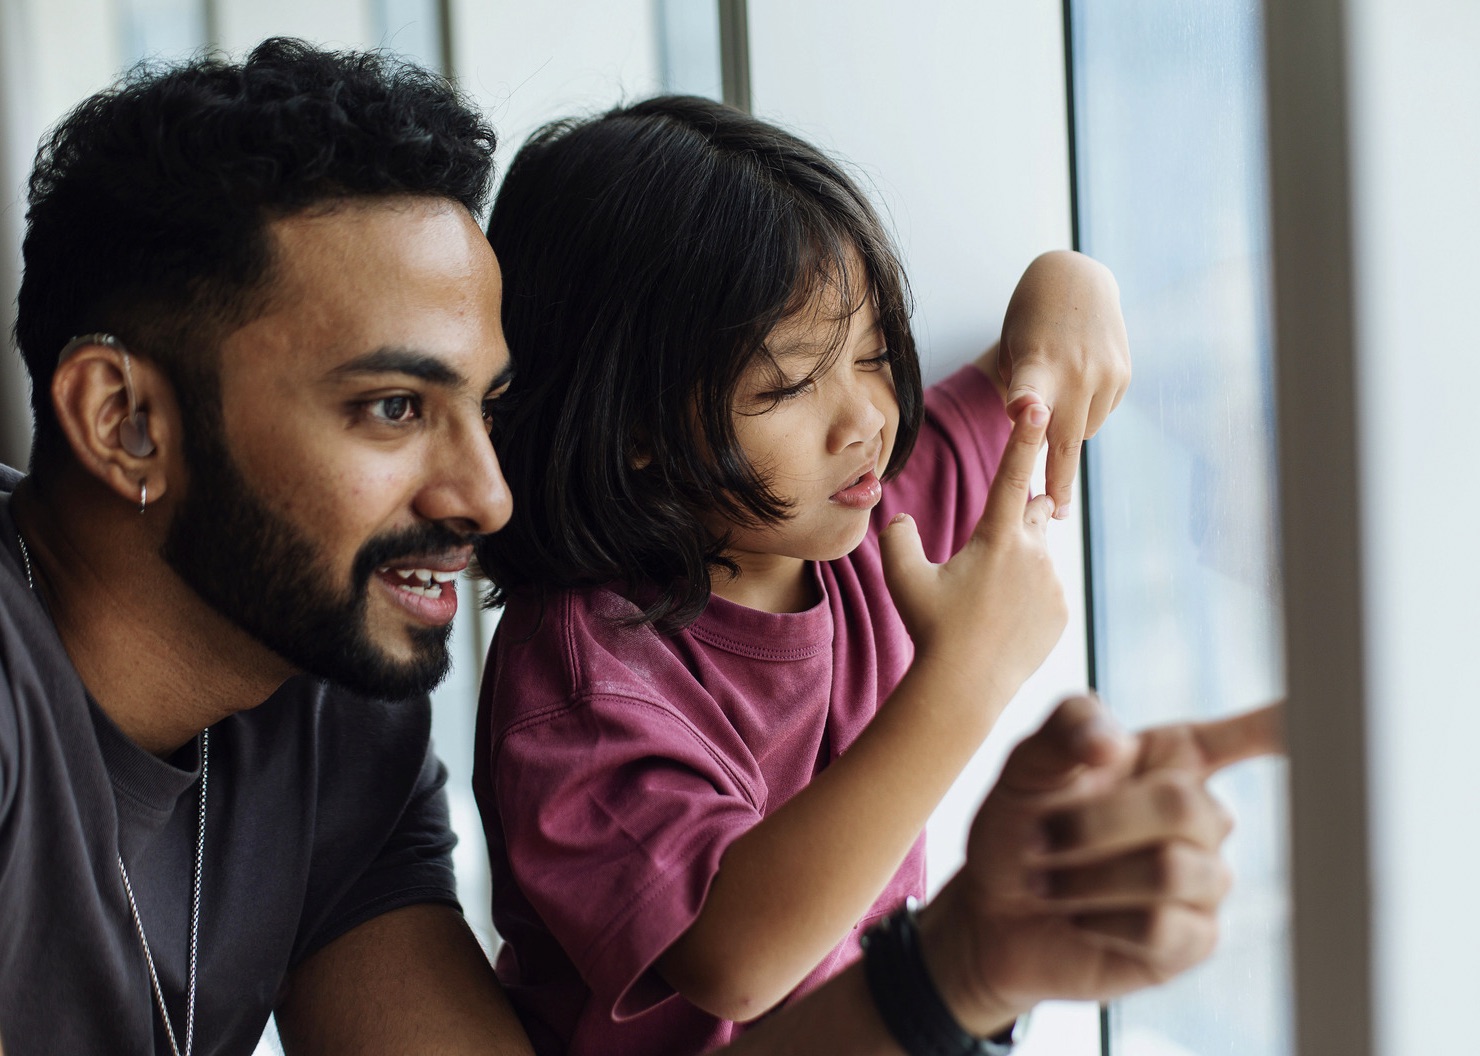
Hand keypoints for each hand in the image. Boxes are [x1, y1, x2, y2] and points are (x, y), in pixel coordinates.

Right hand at [880, 400, 1066, 707]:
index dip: (1024, 436)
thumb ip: (898, 537)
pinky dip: (1029, 597)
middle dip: (1024, 513)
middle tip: (993, 546)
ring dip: (1021, 563)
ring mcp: (1053, 583)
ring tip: (989, 601)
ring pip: (1041, 554)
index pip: (1012, 474)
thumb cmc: (931, 628)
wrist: (965, 687)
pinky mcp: (1063, 611)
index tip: (1038, 404)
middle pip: (1038, 509)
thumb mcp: (901, 577)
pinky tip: (1003, 623)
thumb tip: (900, 518)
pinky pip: (1049, 589)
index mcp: (996, 537)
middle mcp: (1033, 553)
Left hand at [919, 695, 1284, 1033]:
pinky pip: (1162, 926)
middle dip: (1097, 822)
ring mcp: (1203, 880)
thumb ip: (1068, 728)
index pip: (1254, 735)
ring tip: (1048, 881)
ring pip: (1170, 869)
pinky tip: (1080, 917)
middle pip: (1184, 806)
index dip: (1294, 725)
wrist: (994, 908)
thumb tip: (1112, 743)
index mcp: (1173, 758)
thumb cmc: (1022, 822)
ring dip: (1089, 875)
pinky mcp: (1190, 940)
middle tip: (1039, 835)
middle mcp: (1201, 815)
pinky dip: (1101, 919)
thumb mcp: (1030, 761)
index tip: (1324, 710)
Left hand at [984, 250, 1130, 517]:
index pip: (1026, 386)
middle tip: (1055, 513)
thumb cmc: (1028, 322)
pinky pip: (1100, 413)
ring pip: (1083, 430)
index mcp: (1035, 363)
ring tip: (1058, 396)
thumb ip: (1022, 393)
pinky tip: (1080, 379)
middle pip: (1064, 438)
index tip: (1022, 414)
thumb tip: (1038, 438)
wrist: (1075, 278)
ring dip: (1069, 431)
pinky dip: (1087, 408)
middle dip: (1058, 479)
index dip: (1024, 402)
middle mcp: (1074, 371)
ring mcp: (1104, 375)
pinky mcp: (1123, 376)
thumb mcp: (1012, 349)